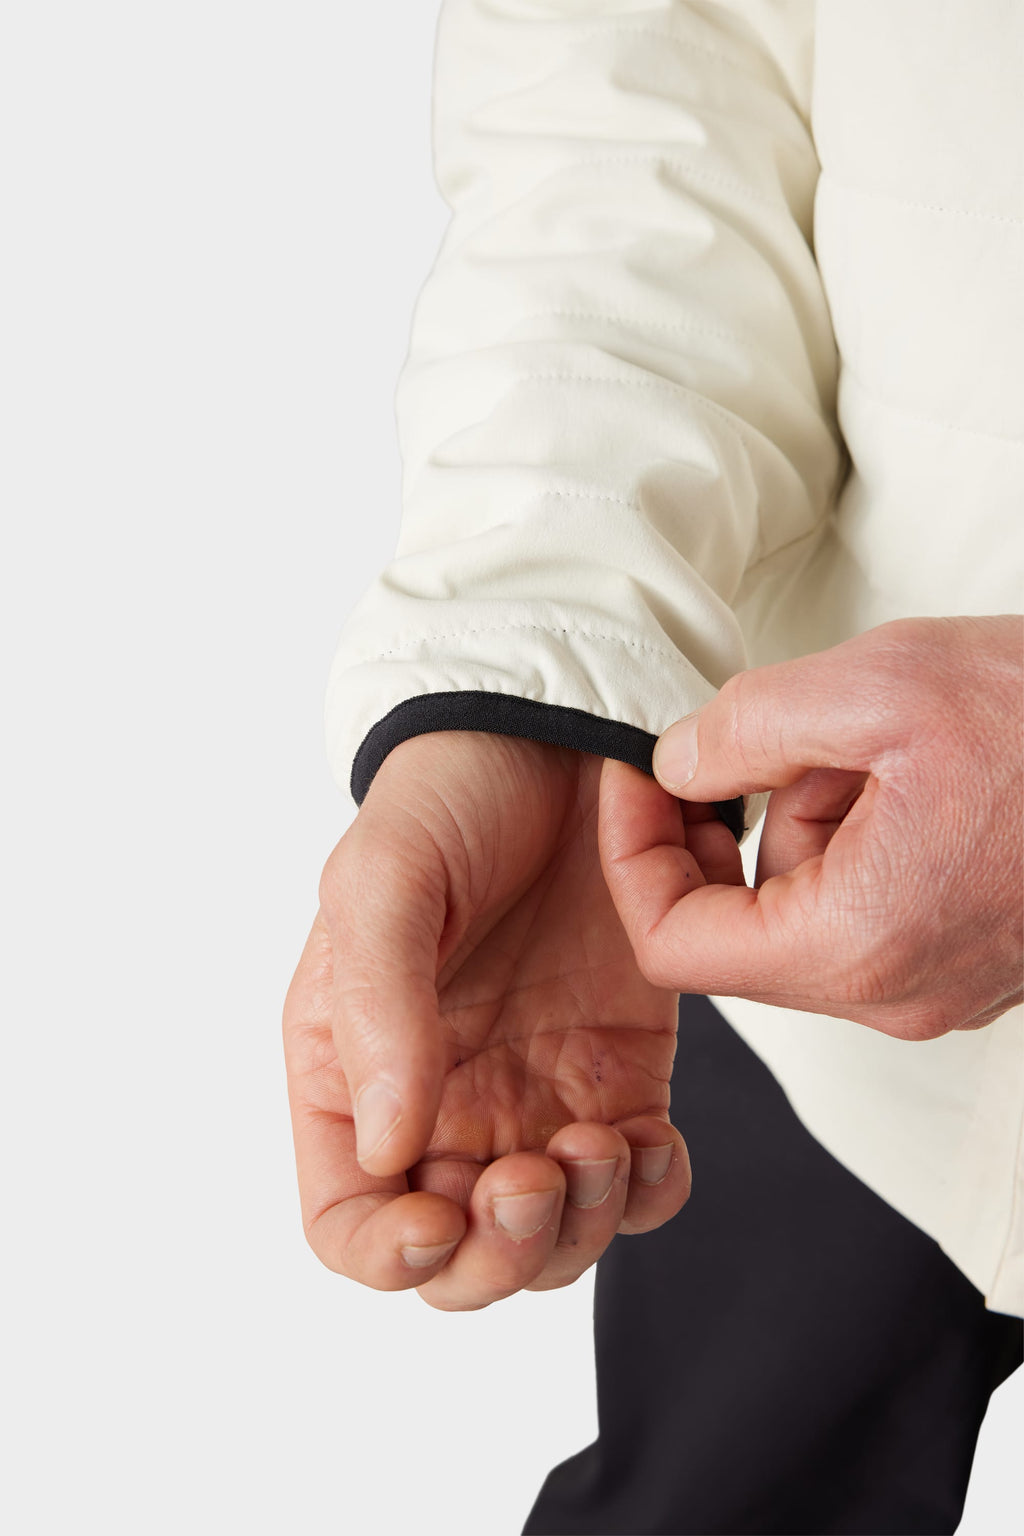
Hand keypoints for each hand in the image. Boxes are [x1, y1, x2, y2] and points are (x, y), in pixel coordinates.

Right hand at [283, 731, 735, 1309]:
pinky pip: (641, 1181)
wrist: (563, 736)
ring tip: (598, 1144)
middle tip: (532, 1176)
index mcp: (356, 1070)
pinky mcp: (622, 1073)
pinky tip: (653, 1139)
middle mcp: (443, 1100)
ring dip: (580, 1227)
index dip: (387, 1254)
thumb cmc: (452, 798)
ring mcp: (537, 1094)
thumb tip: (388, 1144)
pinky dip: (653, 1190)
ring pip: (555, 1240)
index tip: (438, 1215)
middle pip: (459, 1258)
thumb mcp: (384, 878)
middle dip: (500, 1253)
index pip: (348, 1222)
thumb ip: (378, 1004)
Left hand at [599, 616, 1023, 1040]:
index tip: (635, 774)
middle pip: (739, 922)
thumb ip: (744, 729)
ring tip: (884, 740)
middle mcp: (893, 993)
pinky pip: (869, 902)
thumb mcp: (878, 687)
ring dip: (808, 811)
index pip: (674, 943)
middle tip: (784, 729)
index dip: (632, 851)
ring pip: (805, 905)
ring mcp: (939, 983)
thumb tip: (674, 763)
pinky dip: (861, 829)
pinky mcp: (971, 954)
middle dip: (739, 816)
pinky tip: (919, 768)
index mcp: (856, 945)